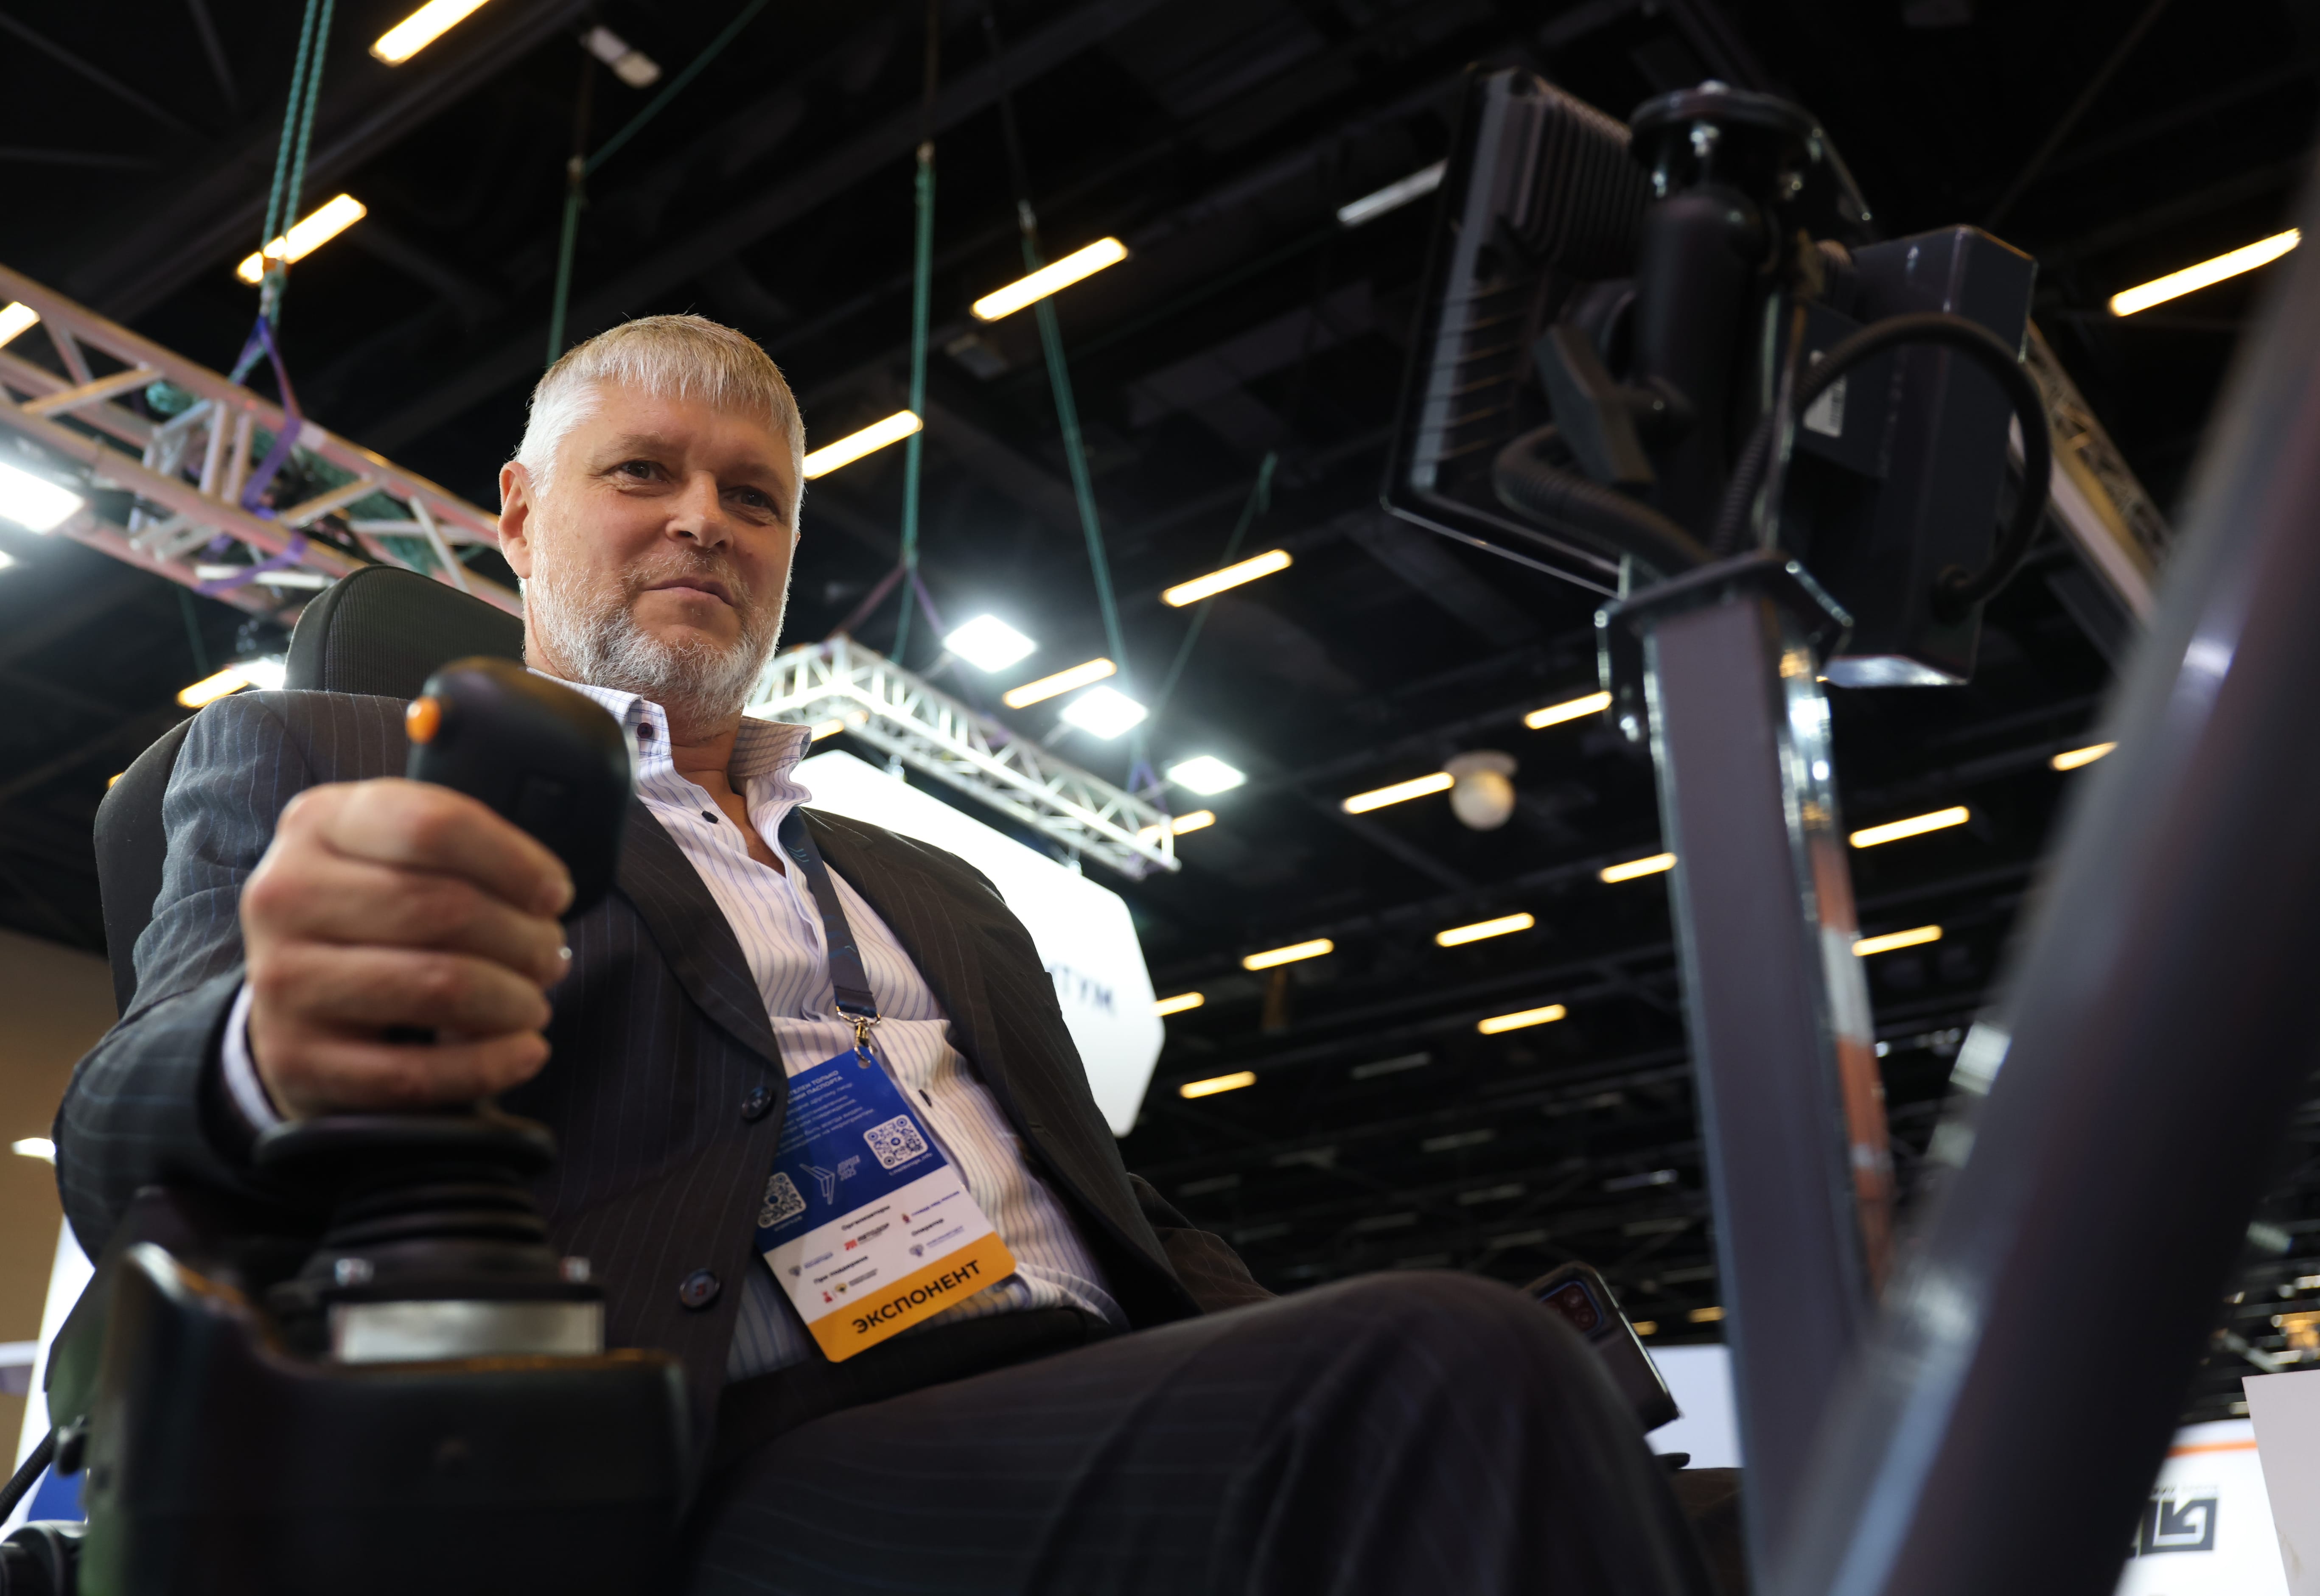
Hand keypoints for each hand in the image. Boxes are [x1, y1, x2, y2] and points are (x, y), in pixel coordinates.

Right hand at [240, 779, 573, 1118]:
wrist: (294, 998)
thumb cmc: (373, 916)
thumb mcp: (398, 855)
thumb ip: (463, 854)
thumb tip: (546, 899)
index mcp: (318, 824)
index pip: (434, 827)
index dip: (515, 863)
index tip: (554, 895)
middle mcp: (285, 896)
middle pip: (445, 909)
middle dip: (524, 940)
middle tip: (549, 958)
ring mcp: (281, 980)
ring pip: (438, 987)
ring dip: (514, 1001)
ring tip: (533, 1004)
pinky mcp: (296, 1060)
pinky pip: (414, 1072)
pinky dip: (488, 1065)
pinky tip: (524, 1052)